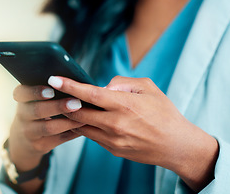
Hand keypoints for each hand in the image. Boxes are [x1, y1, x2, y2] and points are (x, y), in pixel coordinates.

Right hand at [7, 84, 83, 192]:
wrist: (24, 140)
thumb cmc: (36, 112)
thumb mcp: (33, 101)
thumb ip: (48, 91)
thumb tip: (73, 82)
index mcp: (22, 100)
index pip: (22, 93)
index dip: (35, 92)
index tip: (51, 90)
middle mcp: (22, 116)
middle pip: (38, 110)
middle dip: (58, 106)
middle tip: (76, 103)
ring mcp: (29, 132)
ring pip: (49, 127)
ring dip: (68, 122)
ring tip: (84, 116)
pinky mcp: (40, 145)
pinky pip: (59, 139)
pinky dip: (73, 132)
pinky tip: (84, 126)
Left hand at [47, 75, 218, 191]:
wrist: (176, 145)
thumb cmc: (164, 113)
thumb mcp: (148, 88)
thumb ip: (123, 82)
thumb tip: (103, 86)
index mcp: (124, 105)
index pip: (89, 94)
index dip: (69, 86)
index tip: (53, 79)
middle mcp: (115, 124)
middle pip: (78, 113)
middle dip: (63, 103)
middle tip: (54, 94)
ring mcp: (113, 140)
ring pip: (82, 127)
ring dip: (72, 116)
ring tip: (65, 106)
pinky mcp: (113, 150)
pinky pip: (92, 136)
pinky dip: (85, 127)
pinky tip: (84, 119)